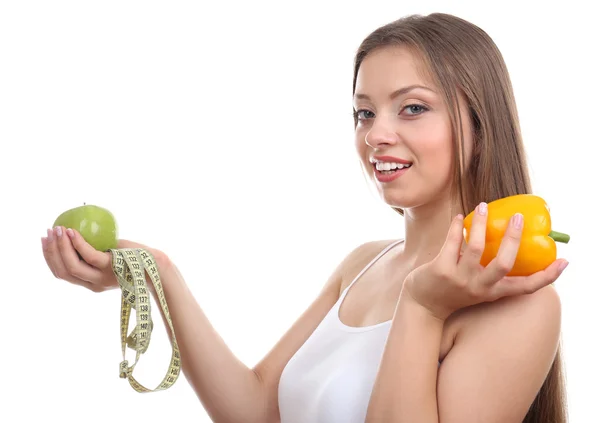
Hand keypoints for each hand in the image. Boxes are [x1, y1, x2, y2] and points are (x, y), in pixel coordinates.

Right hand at [42, 226, 166, 292]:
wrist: (155, 265)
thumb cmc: (132, 258)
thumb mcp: (109, 256)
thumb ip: (94, 251)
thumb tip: (76, 231)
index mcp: (90, 283)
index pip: (62, 274)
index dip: (49, 257)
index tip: (44, 241)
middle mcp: (93, 284)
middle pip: (62, 271)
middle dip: (51, 251)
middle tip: (49, 232)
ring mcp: (101, 277)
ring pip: (71, 266)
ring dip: (61, 246)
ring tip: (58, 229)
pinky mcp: (111, 266)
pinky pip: (89, 255)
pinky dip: (77, 243)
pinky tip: (72, 231)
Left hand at [403, 203, 568, 320]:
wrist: (423, 305)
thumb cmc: (455, 291)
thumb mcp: (479, 288)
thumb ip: (493, 272)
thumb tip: (509, 242)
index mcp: (494, 292)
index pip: (526, 287)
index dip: (547, 276)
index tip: (564, 261)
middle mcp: (480, 287)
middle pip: (503, 264)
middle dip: (513, 239)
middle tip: (518, 217)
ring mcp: (459, 279)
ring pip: (474, 247)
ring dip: (480, 223)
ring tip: (483, 206)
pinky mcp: (441, 269)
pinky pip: (451, 242)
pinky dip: (456, 226)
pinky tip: (460, 217)